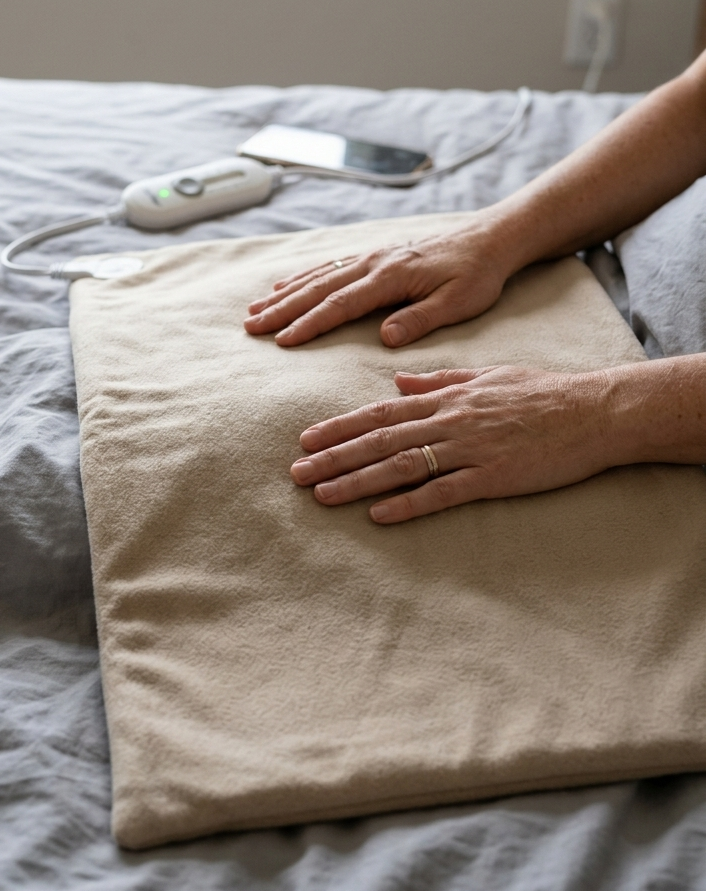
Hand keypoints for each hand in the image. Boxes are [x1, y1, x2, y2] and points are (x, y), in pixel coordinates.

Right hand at [244, 226, 511, 347]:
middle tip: (250, 326)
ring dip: (284, 293)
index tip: (282, 340)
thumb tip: (385, 337)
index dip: (309, 324)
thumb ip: (420, 319)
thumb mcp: (459, 303)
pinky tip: (283, 285)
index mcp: (392, 276)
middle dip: (282, 308)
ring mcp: (371, 256)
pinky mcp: (374, 255)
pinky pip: (329, 265)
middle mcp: (374, 262)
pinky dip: (302, 276)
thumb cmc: (477, 275)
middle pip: (318, 288)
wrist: (490, 239)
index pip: (341, 304)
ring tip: (254, 308)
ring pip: (318, 275)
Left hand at [290, 366, 620, 522]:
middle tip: (296, 472)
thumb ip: (438, 379)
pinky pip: (442, 492)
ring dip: (357, 481)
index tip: (306, 438)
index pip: (381, 410)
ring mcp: (470, 448)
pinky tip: (379, 516)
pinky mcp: (492, 476)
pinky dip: (409, 503)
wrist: (593, 410)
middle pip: (380, 438)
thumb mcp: (486, 375)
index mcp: (447, 397)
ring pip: (401, 464)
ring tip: (321, 495)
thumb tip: (397, 376)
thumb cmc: (542, 392)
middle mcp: (450, 420)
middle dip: (334, 455)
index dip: (340, 425)